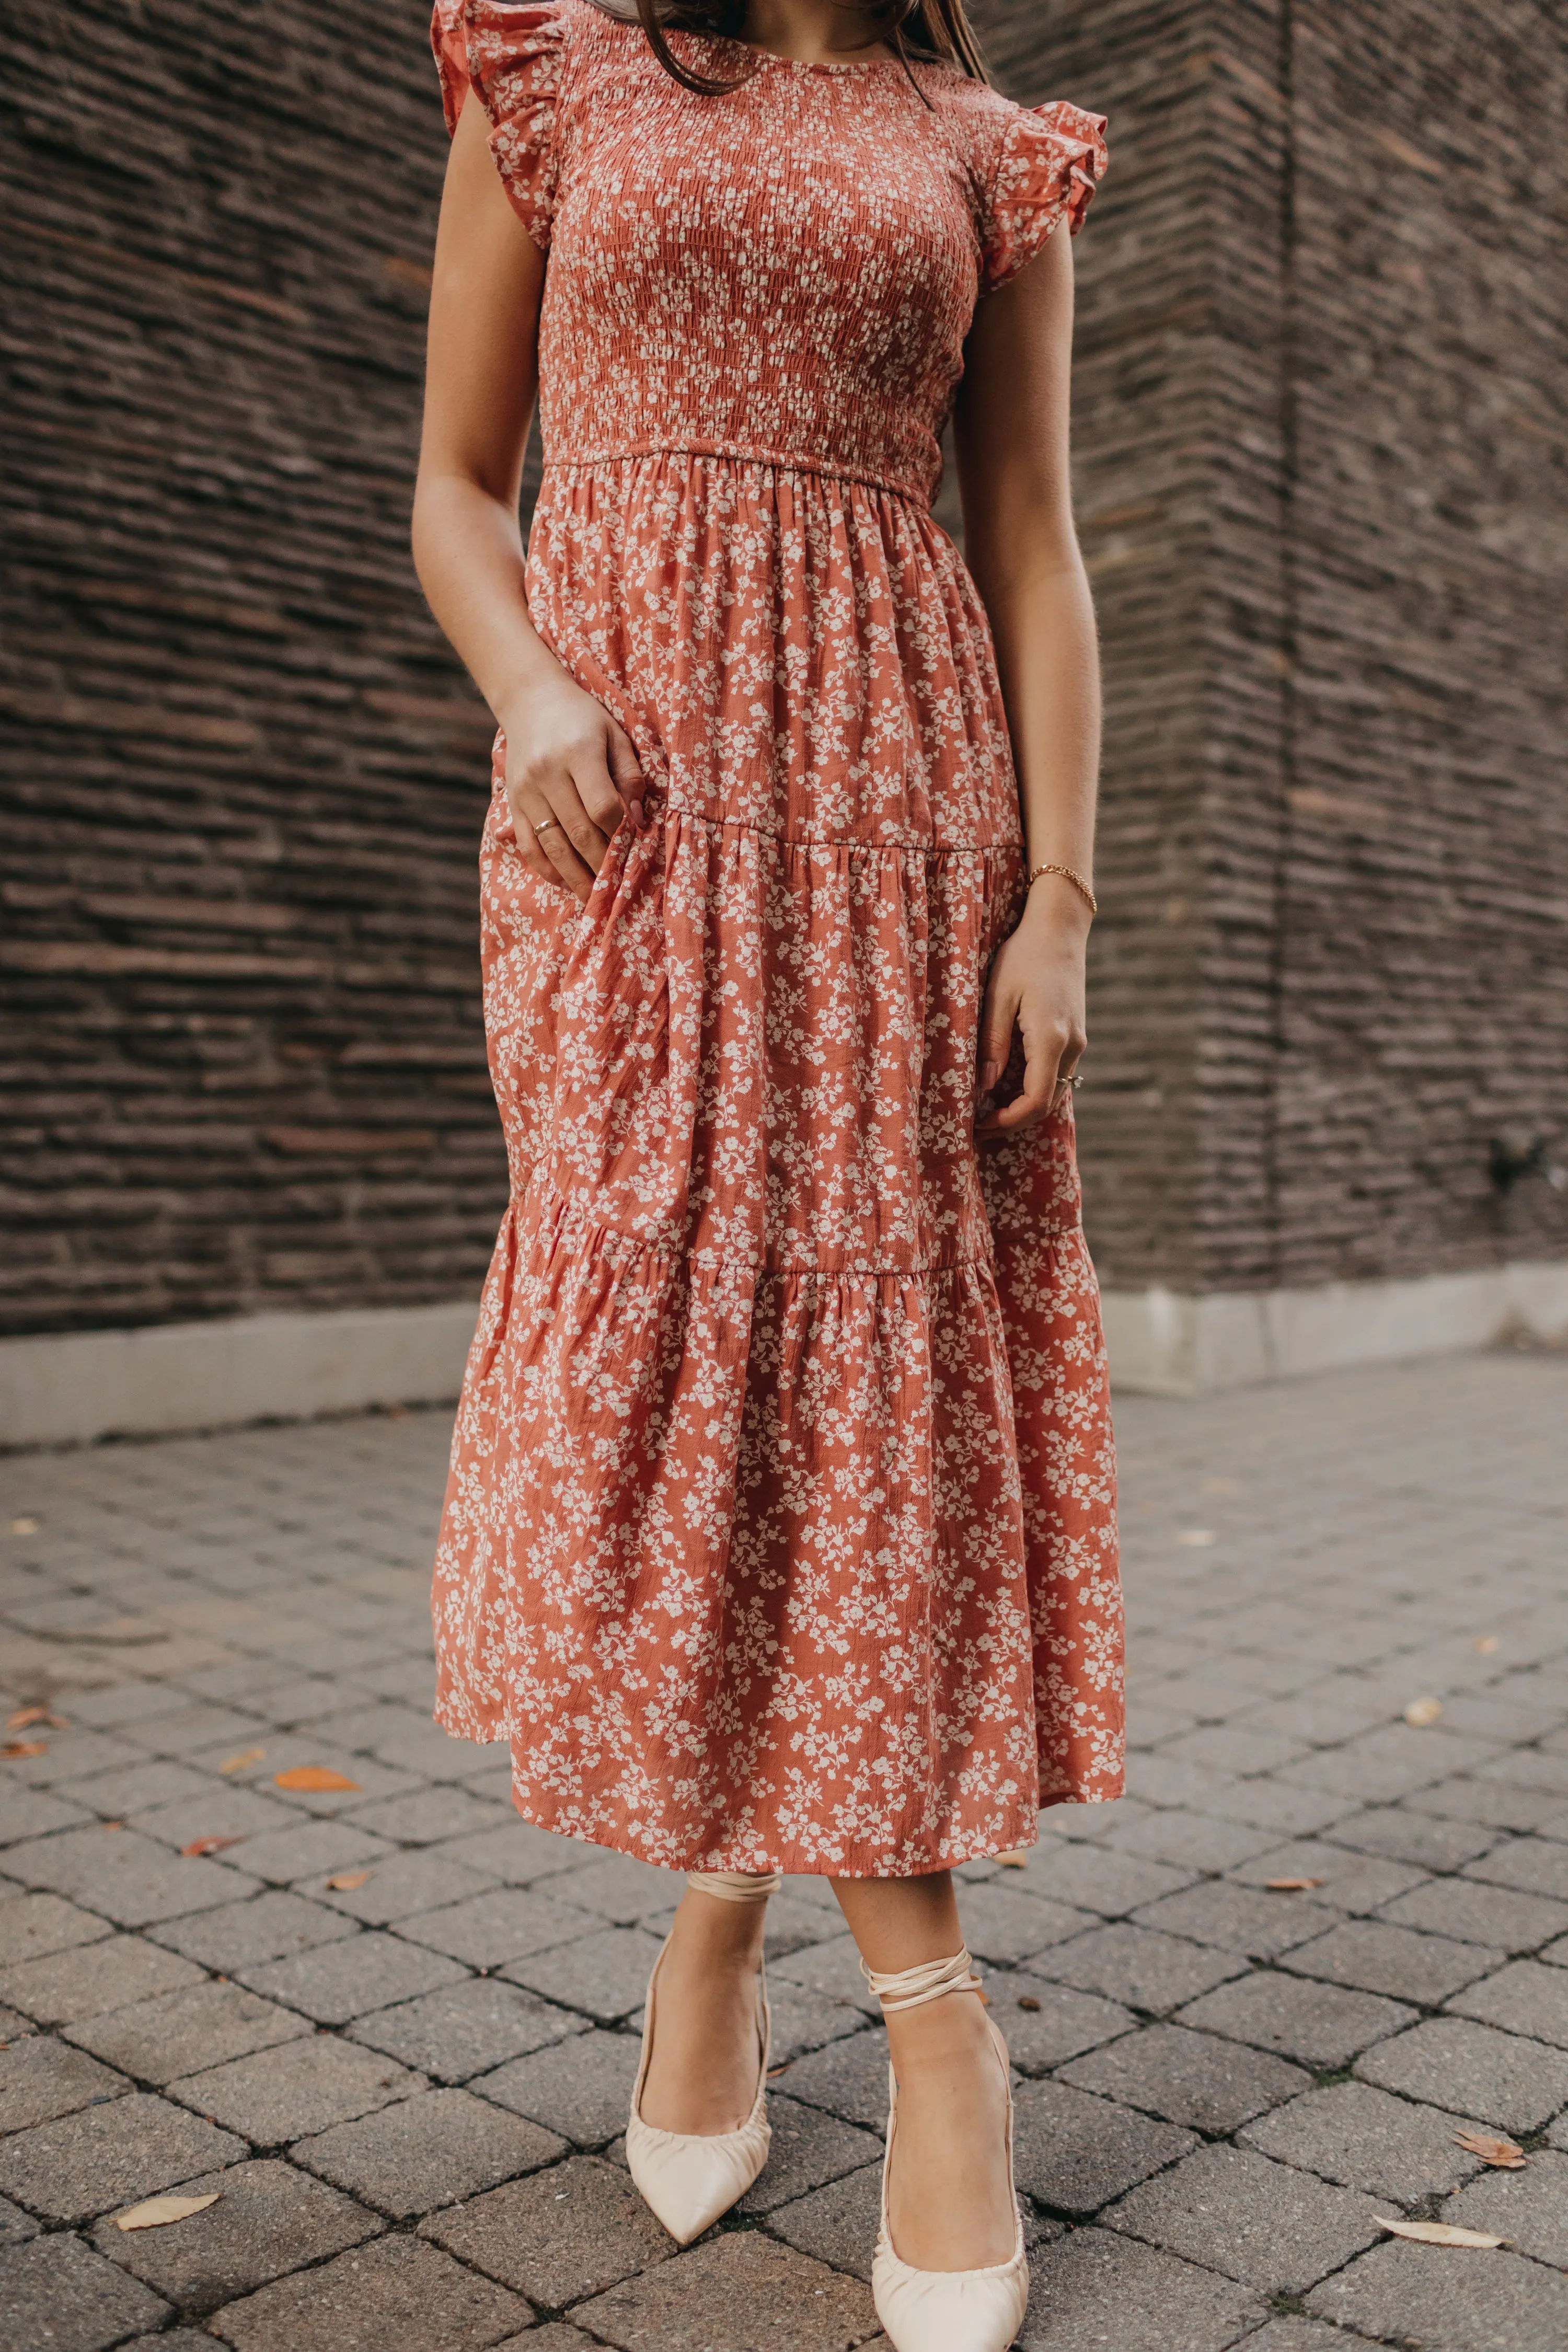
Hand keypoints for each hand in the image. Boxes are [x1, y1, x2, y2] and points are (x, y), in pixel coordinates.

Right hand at [500, 665, 646, 902]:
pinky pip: (528, 845)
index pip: (602, 807)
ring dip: (575, 877)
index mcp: (578, 753)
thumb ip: (629, 776)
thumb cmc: (583, 718)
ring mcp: (526, 791)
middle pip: (578, 832)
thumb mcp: (615, 734)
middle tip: (619, 889)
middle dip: (601, 864)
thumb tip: (638, 821)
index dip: (621, 833)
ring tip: (595, 898)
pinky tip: (565, 882)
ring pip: (552, 845)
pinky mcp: (512, 803)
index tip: (636, 848)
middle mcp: (547, 774)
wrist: (530, 700)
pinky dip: (547, 869)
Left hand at [975, 877, 1089, 1137]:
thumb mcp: (997, 997)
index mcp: (1050, 1038)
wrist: (1059, 929)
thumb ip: (993, 1044)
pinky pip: (1058, 1075)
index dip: (1009, 1119)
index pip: (1035, 1100)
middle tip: (979, 1123)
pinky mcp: (1076, 1035)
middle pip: (1047, 1103)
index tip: (980, 1122)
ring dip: (1025, 1107)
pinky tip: (1009, 1087)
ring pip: (1055, 1092)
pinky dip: (1036, 1089)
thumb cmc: (1023, 956)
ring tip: (990, 1109)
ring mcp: (1078, 1041)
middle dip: (1015, 1120)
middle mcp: (1071, 1045)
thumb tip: (986, 1086)